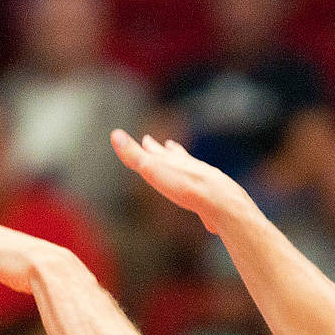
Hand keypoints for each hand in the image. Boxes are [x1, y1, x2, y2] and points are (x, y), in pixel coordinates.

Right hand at [110, 129, 251, 226]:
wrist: (218, 201)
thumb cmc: (183, 185)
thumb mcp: (152, 168)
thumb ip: (133, 155)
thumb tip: (115, 134)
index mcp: (172, 160)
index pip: (157, 151)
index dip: (150, 146)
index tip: (146, 139)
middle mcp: (189, 167)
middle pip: (176, 156)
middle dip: (168, 151)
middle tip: (166, 144)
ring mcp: (203, 181)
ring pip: (191, 170)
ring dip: (185, 166)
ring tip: (184, 161)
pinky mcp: (212, 199)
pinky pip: (203, 191)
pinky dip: (198, 189)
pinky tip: (200, 196)